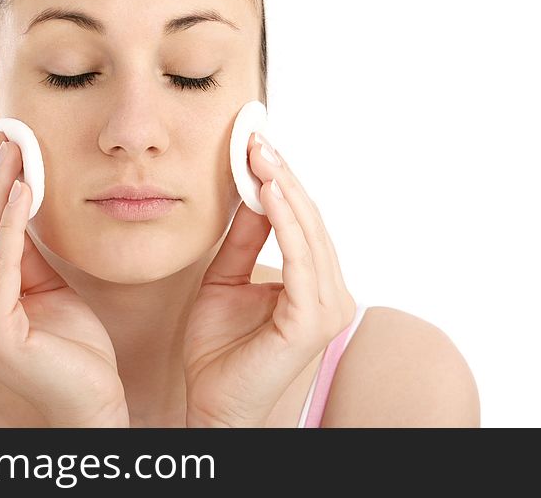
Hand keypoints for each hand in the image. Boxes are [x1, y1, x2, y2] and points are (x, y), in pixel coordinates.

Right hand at [0, 132, 128, 426]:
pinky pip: (0, 266)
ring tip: (14, 149)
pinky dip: (9, 225)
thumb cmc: (72, 343)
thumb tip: (17, 191)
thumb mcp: (43, 282)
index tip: (0, 142)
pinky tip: (22, 190)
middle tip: (5, 133)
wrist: (94, 395)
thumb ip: (22, 247)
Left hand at [183, 132, 356, 426]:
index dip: (279, 180)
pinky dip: (285, 222)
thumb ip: (243, 240)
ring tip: (261, 154)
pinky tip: (268, 192)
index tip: (255, 143)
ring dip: (284, 189)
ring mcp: (326, 307)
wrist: (211, 403)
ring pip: (308, 233)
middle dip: (281, 175)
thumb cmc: (219, 350)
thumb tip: (250, 192)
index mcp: (313, 284)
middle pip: (308, 220)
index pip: (300, 221)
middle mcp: (329, 293)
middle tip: (257, 137)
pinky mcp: (312, 321)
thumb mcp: (224, 279)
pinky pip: (300, 261)